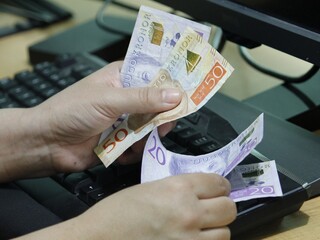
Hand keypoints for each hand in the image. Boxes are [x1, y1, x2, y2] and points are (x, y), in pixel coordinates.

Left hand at [35, 61, 181, 172]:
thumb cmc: (69, 112)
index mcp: (123, 77)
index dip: (172, 82)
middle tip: (163, 124)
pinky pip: (141, 145)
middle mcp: (126, 98)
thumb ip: (143, 98)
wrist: (47, 144)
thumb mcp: (109, 100)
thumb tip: (175, 95)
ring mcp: (125, 120)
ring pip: (152, 127)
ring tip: (134, 140)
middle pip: (159, 104)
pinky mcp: (121, 140)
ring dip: (146, 136)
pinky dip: (135, 150)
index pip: (156, 75)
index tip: (187, 91)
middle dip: (162, 116)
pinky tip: (122, 151)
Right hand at [75, 173, 235, 239]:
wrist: (100, 238)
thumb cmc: (119, 210)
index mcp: (179, 188)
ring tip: (200, 228)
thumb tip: (202, 192)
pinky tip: (192, 239)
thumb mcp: (152, 188)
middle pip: (229, 208)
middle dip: (221, 206)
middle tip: (209, 208)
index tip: (215, 189)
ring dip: (215, 229)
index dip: (219, 186)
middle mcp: (190, 213)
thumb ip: (181, 189)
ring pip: (225, 233)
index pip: (219, 183)